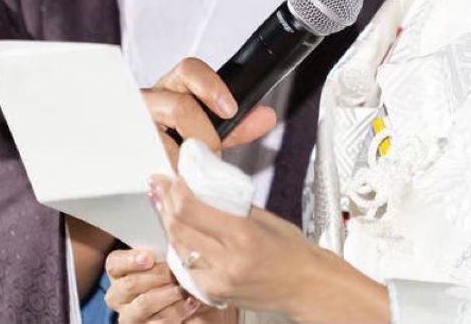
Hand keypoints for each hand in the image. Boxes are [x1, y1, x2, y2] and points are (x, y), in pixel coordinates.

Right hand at [103, 247, 235, 323]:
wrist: (196, 303)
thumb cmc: (180, 274)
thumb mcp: (170, 256)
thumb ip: (164, 243)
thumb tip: (166, 211)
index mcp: (121, 271)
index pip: (114, 263)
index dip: (131, 260)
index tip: (149, 257)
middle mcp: (120, 295)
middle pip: (129, 285)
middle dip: (156, 277)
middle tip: (175, 272)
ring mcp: (130, 315)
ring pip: (142, 305)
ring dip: (167, 295)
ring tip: (184, 288)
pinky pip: (156, 323)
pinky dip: (177, 312)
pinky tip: (192, 303)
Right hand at [144, 58, 277, 166]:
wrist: (154, 162)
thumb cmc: (182, 139)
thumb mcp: (213, 130)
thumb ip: (239, 125)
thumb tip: (266, 117)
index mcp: (174, 86)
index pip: (189, 70)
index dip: (211, 87)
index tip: (230, 110)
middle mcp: (152, 100)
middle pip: (179, 106)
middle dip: (204, 134)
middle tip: (214, 154)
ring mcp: (136, 124)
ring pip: (161, 135)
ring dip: (183, 157)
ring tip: (195, 172)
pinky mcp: (130, 150)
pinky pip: (146, 159)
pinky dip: (165, 170)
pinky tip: (176, 179)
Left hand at [149, 176, 389, 321]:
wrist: (306, 287)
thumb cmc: (293, 251)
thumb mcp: (264, 218)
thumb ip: (229, 203)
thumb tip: (200, 186)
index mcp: (242, 235)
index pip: (190, 209)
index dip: (175, 190)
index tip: (172, 177)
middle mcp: (226, 261)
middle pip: (177, 227)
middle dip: (166, 203)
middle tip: (164, 187)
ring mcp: (217, 281)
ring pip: (177, 247)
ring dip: (169, 224)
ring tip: (169, 205)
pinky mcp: (213, 293)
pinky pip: (185, 267)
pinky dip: (181, 247)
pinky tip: (183, 234)